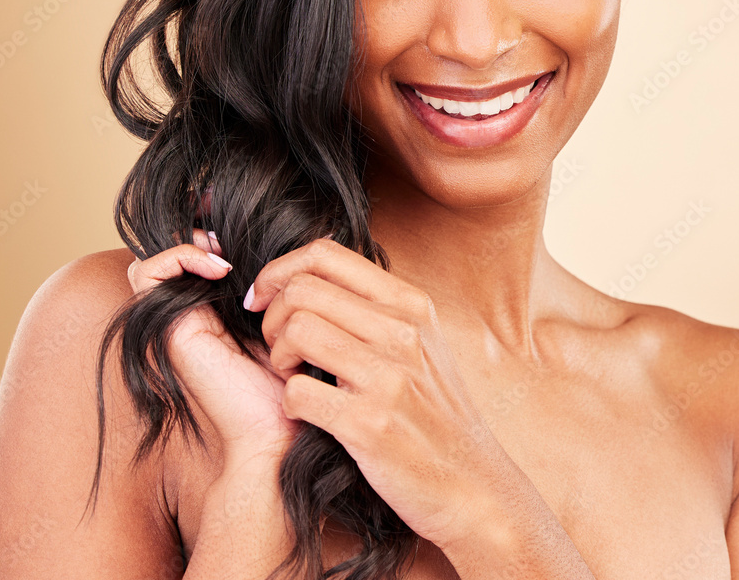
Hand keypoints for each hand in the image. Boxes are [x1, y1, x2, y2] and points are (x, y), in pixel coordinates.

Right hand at [126, 230, 301, 468]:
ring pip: (151, 263)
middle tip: (230, 244)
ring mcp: (171, 325)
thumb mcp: (288, 324)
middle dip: (197, 239)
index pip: (189, 262)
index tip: (240, 239)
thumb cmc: (291, 384)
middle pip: (167, 259)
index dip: (208, 240)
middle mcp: (185, 320)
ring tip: (224, 256)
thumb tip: (310, 238)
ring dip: (187, 246)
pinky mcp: (166, 329)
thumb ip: (280, 291)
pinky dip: (180, 257)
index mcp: (210, 317)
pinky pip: (148, 275)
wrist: (275, 432)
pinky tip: (220, 269)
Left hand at [244, 236, 505, 550]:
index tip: (264, 296)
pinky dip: (288, 400)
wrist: (474, 484)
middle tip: (275, 344)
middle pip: (302, 289)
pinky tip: (305, 410)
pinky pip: (297, 392)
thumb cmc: (437, 411)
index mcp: (410, 302)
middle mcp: (402, 331)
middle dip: (272, 316)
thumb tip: (314, 273)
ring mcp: (388, 377)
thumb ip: (377, 305)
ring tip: (290, 374)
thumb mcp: (422, 341)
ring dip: (277, 355)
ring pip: (296, 330)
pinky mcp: (369, 425)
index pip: (324, 253)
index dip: (279, 269)